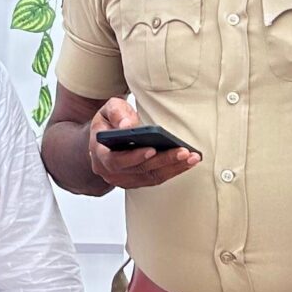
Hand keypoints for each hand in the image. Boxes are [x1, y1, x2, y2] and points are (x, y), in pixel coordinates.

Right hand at [86, 97, 201, 189]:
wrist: (105, 138)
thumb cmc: (109, 122)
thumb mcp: (108, 110)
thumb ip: (116, 113)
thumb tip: (127, 125)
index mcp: (99, 153)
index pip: (116, 160)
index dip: (134, 156)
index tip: (152, 149)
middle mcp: (109, 171)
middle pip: (139, 170)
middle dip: (163, 160)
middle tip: (183, 151)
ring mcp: (123, 179)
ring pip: (151, 177)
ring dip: (173, 168)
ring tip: (192, 157)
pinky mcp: (137, 181)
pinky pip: (156, 178)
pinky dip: (173, 170)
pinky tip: (187, 162)